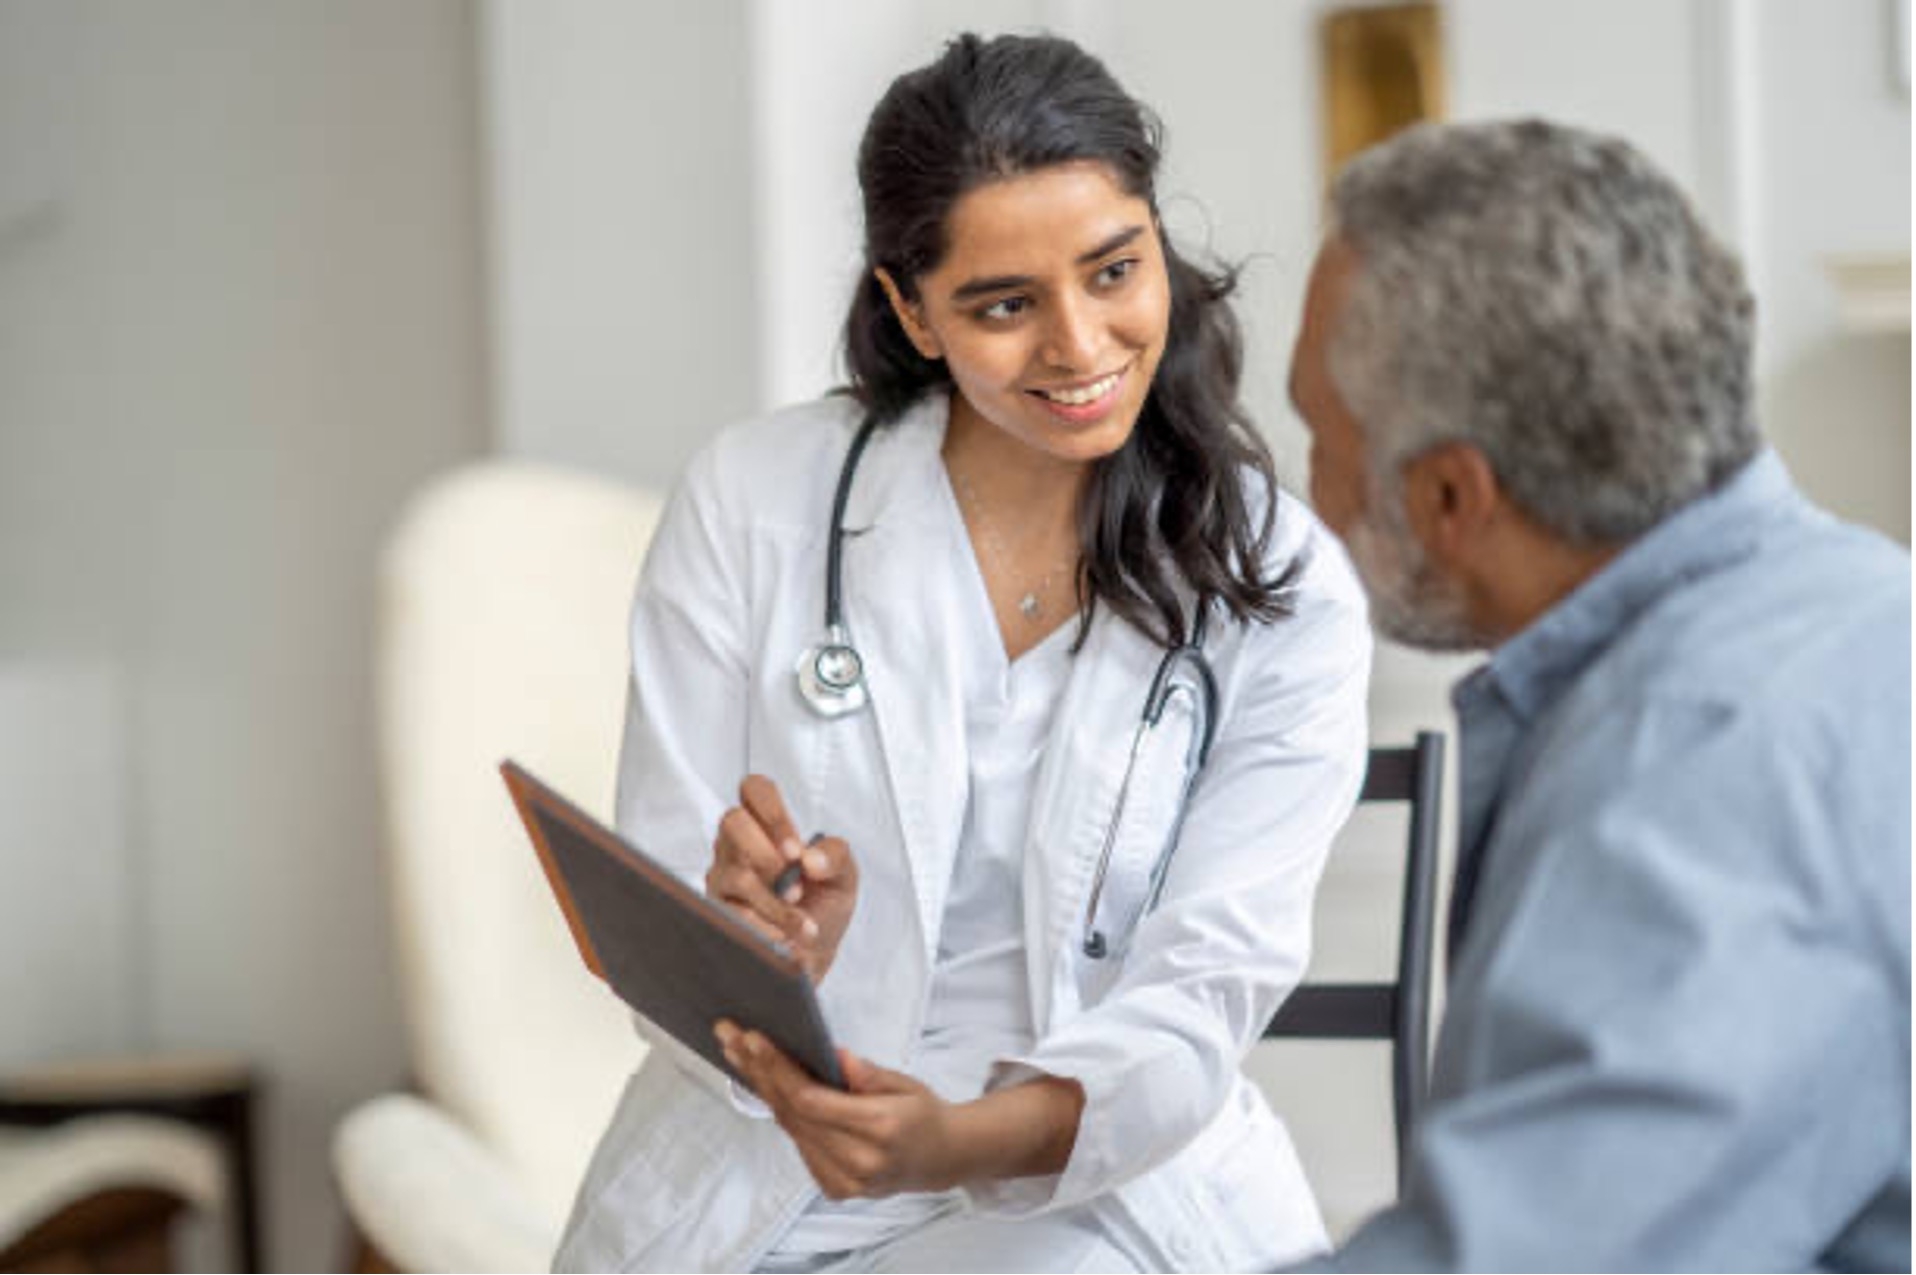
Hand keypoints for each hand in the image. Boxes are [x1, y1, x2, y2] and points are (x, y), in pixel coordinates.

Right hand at [705, 775, 857, 980]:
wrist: (813, 956)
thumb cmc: (823, 907)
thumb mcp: (844, 877)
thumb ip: (836, 855)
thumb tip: (809, 859)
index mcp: (767, 827)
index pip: (755, 789)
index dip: (772, 812)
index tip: (794, 850)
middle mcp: (738, 846)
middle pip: (733, 822)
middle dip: (768, 856)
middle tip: (795, 885)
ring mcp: (723, 877)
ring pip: (737, 875)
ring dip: (777, 903)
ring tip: (803, 924)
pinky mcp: (718, 911)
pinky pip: (734, 913)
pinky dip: (768, 927)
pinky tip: (787, 939)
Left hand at [715, 1023, 961, 1198]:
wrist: (940, 1158)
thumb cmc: (922, 1113)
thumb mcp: (905, 1083)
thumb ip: (868, 1074)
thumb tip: (833, 1055)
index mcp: (880, 1130)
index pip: (812, 1100)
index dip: (778, 1069)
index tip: (754, 1039)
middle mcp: (859, 1163)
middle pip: (793, 1114)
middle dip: (759, 1072)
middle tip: (731, 1037)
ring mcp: (845, 1182)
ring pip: (792, 1129)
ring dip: (762, 1089)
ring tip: (738, 1054)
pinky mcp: (835, 1189)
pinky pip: (800, 1144)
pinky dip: (782, 1113)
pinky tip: (763, 1083)